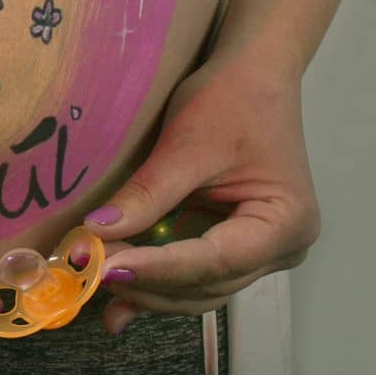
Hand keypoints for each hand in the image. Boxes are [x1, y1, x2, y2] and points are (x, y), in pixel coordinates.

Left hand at [81, 51, 322, 333]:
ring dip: (150, 290)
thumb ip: (147, 195)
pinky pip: (195, 274)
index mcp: (284, 222)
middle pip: (208, 283)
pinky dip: (158, 281)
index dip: (158, 268)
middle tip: (91, 274)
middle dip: (149, 283)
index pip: (214, 260)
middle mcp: (282, 248)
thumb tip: (98, 234)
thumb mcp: (187, 144)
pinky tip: (119, 300)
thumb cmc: (231, 98)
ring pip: (200, 289)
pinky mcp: (237, 245)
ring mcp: (262, 251)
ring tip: (96, 285)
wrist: (252, 74)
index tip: (106, 268)